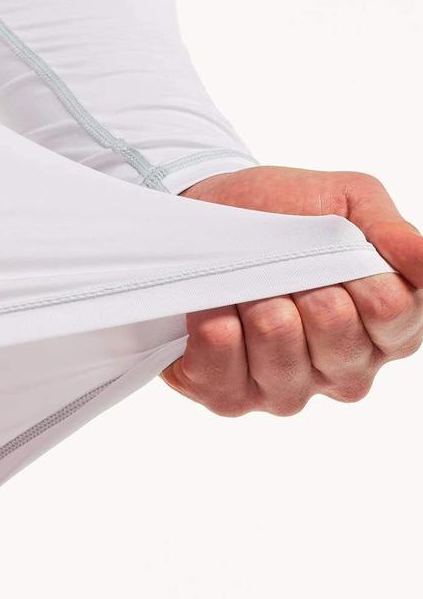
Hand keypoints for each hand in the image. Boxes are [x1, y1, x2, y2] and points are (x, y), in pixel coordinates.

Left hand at [160, 166, 422, 415]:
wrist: (204, 211)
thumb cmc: (282, 213)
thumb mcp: (346, 201)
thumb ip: (392, 232)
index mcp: (384, 328)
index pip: (392, 312)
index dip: (358, 273)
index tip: (332, 246)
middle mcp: (343, 368)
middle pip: (339, 339)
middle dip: (304, 286)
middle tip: (284, 266)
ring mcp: (287, 388)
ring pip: (283, 361)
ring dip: (258, 307)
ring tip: (248, 286)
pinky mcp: (230, 397)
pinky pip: (225, 378)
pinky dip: (215, 332)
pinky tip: (216, 309)